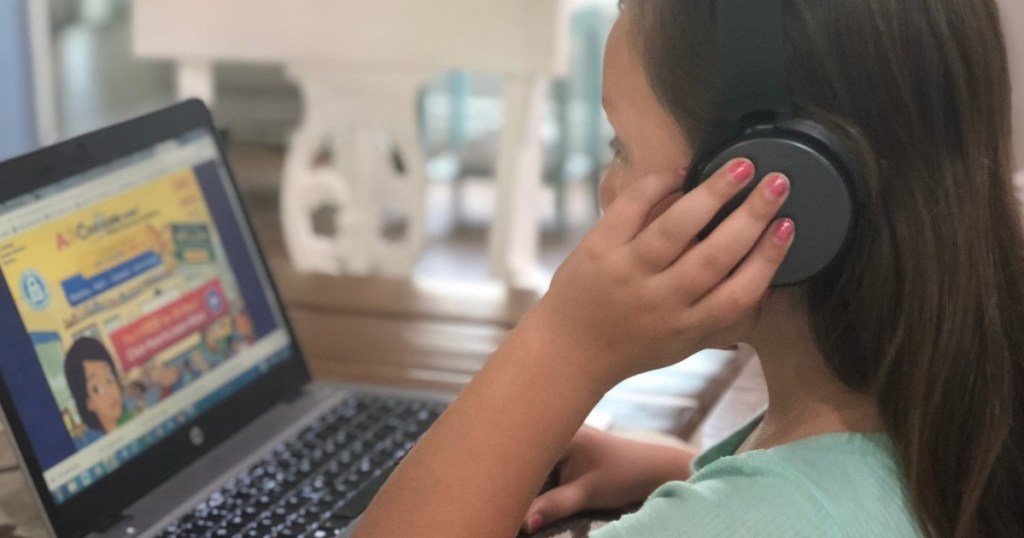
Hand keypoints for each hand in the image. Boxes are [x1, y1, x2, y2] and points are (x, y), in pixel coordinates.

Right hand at [521, 426, 696, 533]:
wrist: (652, 470)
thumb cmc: (624, 475)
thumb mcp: (587, 493)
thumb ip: (553, 506)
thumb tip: (522, 524)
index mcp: (561, 431)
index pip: (524, 455)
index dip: (511, 477)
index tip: (502, 498)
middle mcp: (558, 428)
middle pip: (525, 455)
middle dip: (516, 478)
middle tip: (505, 500)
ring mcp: (561, 436)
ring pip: (533, 459)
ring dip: (525, 479)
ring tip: (514, 496)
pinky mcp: (565, 446)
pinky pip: (542, 461)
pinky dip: (536, 477)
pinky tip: (530, 491)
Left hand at [522, 159, 792, 388]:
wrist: (569, 351)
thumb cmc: (633, 345)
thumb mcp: (684, 343)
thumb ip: (722, 316)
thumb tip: (766, 278)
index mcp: (687, 326)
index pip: (738, 293)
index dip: (768, 259)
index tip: (788, 226)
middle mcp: (660, 301)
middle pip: (714, 256)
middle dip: (751, 216)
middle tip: (778, 182)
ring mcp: (627, 273)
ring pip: (676, 228)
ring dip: (713, 194)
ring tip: (741, 167)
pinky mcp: (598, 249)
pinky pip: (631, 208)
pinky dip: (657, 186)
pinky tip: (681, 172)